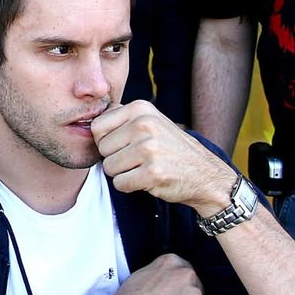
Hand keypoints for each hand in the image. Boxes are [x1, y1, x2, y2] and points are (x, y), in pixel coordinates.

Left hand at [90, 100, 233, 215]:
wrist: (206, 176)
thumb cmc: (171, 149)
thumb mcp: (151, 120)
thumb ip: (122, 116)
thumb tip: (88, 116)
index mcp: (140, 108)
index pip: (97, 126)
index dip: (105, 141)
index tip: (123, 145)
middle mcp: (144, 125)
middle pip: (101, 148)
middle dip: (114, 158)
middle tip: (138, 159)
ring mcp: (149, 148)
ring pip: (109, 167)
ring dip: (122, 173)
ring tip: (144, 168)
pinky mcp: (153, 173)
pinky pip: (120, 183)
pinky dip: (130, 186)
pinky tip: (148, 179)